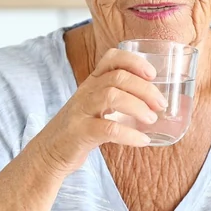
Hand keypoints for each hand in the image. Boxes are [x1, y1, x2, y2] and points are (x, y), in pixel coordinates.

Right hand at [31, 48, 166, 174]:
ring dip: (139, 107)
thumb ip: (118, 99)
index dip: (134, 61)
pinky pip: (109, 129)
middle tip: (161, 105)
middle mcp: (86, 92)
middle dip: (145, 88)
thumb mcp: (95, 107)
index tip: (152, 74)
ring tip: (152, 119)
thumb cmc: (79, 130)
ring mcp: (81, 111)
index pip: (111, 58)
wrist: (49, 153)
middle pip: (118, 77)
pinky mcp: (80, 133)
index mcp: (92, 83)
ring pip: (112, 96)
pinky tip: (142, 141)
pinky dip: (130, 135)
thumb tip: (156, 103)